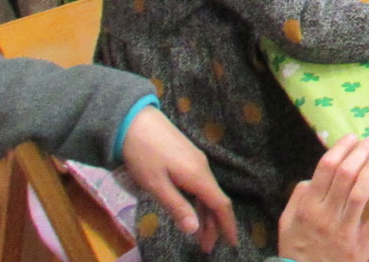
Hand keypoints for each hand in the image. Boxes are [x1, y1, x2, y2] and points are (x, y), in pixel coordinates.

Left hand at [121, 106, 237, 252]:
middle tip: (206, 247)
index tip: (233, 243)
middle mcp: (202, 168)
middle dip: (214, 225)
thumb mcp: (156, 185)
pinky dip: (199, 202)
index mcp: (198, 176)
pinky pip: (200, 185)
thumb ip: (177, 206)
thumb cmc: (144, 155)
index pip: (220, 204)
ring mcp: (196, 162)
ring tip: (198, 236)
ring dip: (205, 215)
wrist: (135, 122)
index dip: (228, 224)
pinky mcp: (188, 158)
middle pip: (215, 200)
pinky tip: (191, 210)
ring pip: (207, 193)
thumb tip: (195, 229)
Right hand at [278, 134, 368, 261]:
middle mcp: (326, 216)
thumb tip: (313, 176)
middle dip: (362, 152)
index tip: (353, 138)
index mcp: (308, 207)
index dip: (341, 148)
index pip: (326, 168)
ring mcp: (345, 231)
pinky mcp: (361, 245)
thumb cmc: (297, 250)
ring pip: (362, 192)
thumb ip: (298, 197)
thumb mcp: (287, 223)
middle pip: (346, 175)